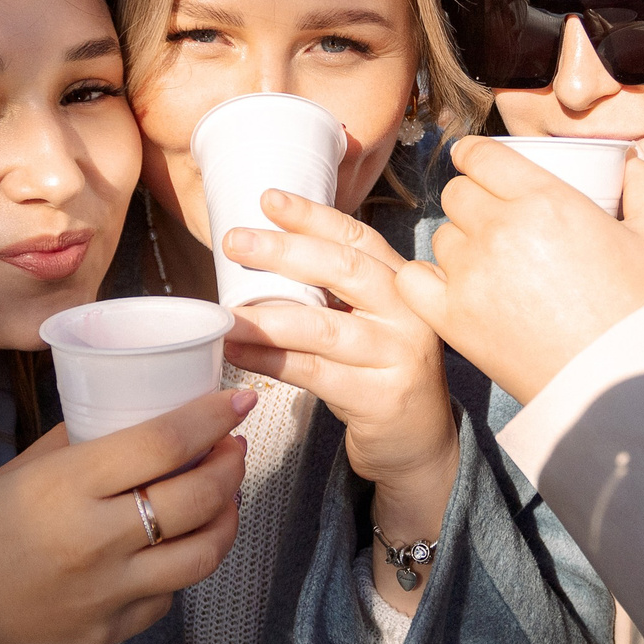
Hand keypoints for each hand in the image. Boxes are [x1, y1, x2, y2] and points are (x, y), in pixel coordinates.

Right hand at [0, 387, 253, 643]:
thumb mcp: (12, 476)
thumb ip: (72, 445)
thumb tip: (128, 412)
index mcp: (63, 487)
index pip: (163, 443)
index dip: (212, 417)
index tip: (238, 401)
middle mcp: (95, 539)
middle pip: (197, 496)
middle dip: (230, 465)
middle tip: (233, 446)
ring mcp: (108, 592)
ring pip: (202, 553)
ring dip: (226, 518)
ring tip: (223, 495)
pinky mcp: (112, 631)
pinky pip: (170, 595)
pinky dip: (182, 565)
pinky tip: (176, 545)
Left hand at [221, 188, 460, 581]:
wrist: (419, 445)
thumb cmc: (380, 374)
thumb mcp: (369, 322)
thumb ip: (335, 290)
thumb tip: (263, 251)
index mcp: (404, 284)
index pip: (358, 238)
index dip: (313, 216)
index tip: (268, 199)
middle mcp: (409, 313)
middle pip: (344, 270)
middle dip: (284, 252)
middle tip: (234, 241)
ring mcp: (400, 355)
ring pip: (324, 326)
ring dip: (266, 318)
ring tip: (224, 313)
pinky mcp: (382, 398)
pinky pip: (315, 373)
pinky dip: (271, 361)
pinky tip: (238, 354)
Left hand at [395, 139, 643, 406]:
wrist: (622, 385)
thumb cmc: (642, 312)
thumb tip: (632, 161)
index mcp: (545, 199)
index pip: (480, 155)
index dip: (475, 156)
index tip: (477, 164)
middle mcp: (500, 229)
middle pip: (456, 193)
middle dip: (471, 199)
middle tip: (492, 219)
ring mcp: (471, 275)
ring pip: (440, 236)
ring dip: (458, 242)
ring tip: (486, 261)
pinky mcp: (453, 318)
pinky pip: (413, 280)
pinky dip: (427, 279)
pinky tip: (450, 286)